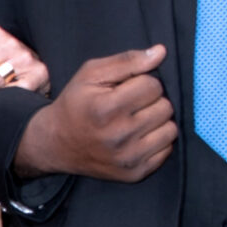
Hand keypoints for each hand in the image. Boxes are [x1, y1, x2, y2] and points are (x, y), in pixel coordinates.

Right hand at [10, 46, 176, 181]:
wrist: (56, 144)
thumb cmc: (76, 104)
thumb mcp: (91, 74)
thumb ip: (127, 61)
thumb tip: (161, 52)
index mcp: (106, 108)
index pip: (153, 85)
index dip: (142, 82)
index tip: (126, 89)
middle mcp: (119, 136)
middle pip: (165, 107)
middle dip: (151, 101)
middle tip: (131, 105)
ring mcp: (128, 158)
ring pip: (171, 129)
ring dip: (157, 121)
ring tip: (136, 120)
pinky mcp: (135, 173)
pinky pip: (167, 150)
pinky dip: (156, 141)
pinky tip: (138, 137)